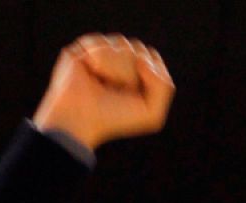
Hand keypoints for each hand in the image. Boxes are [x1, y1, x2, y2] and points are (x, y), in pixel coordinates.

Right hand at [32, 34, 172, 150]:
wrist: (82, 120)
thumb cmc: (112, 119)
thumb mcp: (151, 113)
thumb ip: (164, 86)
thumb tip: (142, 59)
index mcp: (136, 74)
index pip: (150, 56)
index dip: (145, 74)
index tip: (132, 93)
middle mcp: (118, 61)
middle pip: (137, 48)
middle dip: (129, 72)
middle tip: (115, 90)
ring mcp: (100, 54)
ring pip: (120, 43)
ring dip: (114, 67)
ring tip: (101, 83)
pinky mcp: (81, 49)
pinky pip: (99, 40)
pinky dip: (98, 58)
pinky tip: (91, 72)